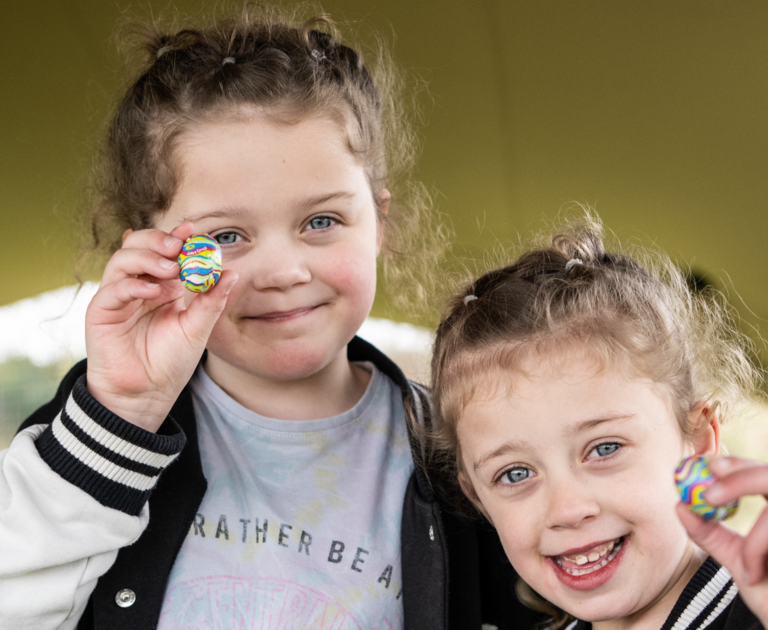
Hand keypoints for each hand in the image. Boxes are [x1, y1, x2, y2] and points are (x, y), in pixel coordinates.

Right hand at [85, 223, 237, 431]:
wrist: (147, 394)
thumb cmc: (170, 362)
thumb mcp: (197, 329)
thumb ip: (212, 300)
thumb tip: (231, 272)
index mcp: (162, 286)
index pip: (166, 252)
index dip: (177, 237)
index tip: (193, 230)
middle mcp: (138, 286)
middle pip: (139, 246)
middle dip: (158, 240)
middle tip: (178, 245)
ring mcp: (118, 296)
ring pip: (122, 259)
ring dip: (147, 258)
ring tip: (170, 268)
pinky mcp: (101, 312)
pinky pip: (113, 288)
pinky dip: (133, 284)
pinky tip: (153, 291)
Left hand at [677, 457, 767, 625]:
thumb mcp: (739, 559)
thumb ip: (711, 534)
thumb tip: (680, 506)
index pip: (762, 473)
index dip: (739, 464)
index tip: (709, 465)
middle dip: (741, 478)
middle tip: (709, 495)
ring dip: (755, 533)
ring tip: (742, 561)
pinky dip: (758, 551)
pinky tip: (752, 574)